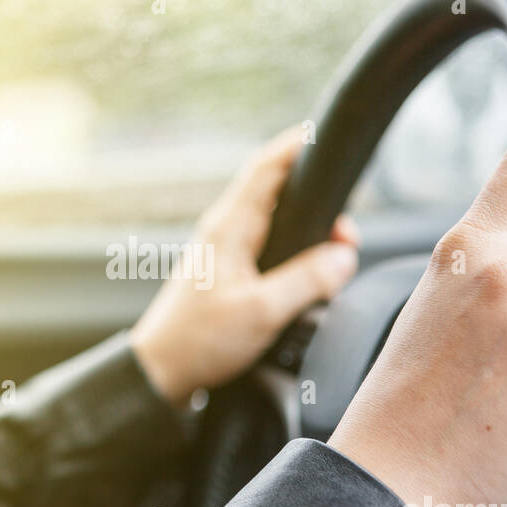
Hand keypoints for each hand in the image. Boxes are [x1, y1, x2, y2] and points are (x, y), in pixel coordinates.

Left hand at [132, 128, 359, 406]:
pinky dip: (293, 251)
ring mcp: (223, 250)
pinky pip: (267, 246)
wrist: (159, 372)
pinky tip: (306, 275)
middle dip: (317, 200)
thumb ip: (308, 281)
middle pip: (276, 191)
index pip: (267, 167)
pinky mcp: (225, 272)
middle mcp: (224, 230)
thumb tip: (344, 256)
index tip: (325, 134)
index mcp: (230, 227)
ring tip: (335, 255)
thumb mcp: (262, 312)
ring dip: (307, 230)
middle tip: (346, 232)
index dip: (297, 145)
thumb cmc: (199, 341)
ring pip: (274, 221)